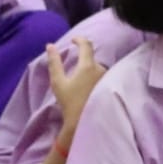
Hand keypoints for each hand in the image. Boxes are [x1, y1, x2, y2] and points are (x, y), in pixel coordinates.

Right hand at [46, 36, 104, 152]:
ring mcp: (108, 79)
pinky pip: (103, 78)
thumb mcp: (58, 83)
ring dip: (90, 72)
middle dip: (83, 62)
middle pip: (91, 59)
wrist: (85, 123)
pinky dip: (96, 80)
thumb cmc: (71, 103)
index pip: (86, 44)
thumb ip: (54, 63)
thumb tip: (50, 46)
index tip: (73, 40)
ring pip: (97, 70)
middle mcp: (101, 69)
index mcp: (88, 66)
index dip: (79, 39)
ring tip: (81, 84)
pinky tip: (90, 91)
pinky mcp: (112, 88)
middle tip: (74, 70)